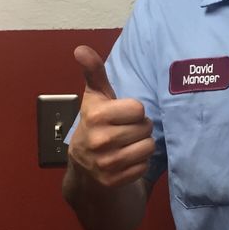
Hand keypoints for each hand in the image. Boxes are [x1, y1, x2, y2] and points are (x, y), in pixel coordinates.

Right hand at [68, 45, 154, 187]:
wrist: (83, 162)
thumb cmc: (96, 121)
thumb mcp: (95, 95)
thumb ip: (93, 71)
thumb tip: (80, 49)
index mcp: (96, 116)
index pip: (138, 109)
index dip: (134, 110)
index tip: (123, 113)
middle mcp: (99, 141)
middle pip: (146, 128)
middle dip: (140, 127)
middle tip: (126, 129)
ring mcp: (106, 163)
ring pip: (148, 147)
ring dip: (142, 144)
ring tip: (127, 142)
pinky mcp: (113, 181)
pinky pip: (143, 167)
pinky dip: (139, 163)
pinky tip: (126, 158)